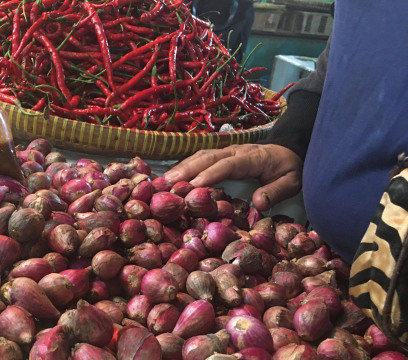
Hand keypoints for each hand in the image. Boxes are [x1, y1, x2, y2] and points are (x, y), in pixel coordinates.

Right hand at [164, 144, 302, 210]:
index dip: (210, 174)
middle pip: (206, 157)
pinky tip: (170, 177)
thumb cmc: (289, 168)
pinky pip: (199, 158)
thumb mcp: (292, 181)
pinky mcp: (220, 155)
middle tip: (167, 184)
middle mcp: (234, 151)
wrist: (289, 150)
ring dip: (180, 168)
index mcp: (252, 158)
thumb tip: (258, 203)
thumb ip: (276, 192)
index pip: (227, 164)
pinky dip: (183, 166)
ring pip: (199, 156)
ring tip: (161, 182)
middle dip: (186, 170)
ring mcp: (225, 151)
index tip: (193, 186)